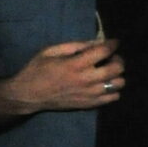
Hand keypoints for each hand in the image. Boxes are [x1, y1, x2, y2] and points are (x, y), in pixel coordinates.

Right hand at [9, 39, 123, 111]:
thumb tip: (97, 42)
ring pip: (119, 84)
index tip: (114, 42)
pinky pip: (113, 97)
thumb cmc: (37, 69)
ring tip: (108, 71)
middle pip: (117, 68)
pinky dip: (113, 90)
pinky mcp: (90, 104)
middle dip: (118, 59)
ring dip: (117, 75)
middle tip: (111, 57)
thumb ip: (75, 45)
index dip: (112, 44)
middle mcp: (86, 80)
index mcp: (75, 64)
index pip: (104, 52)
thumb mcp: (51, 51)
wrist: (28, 95)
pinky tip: (104, 84)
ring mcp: (90, 94)